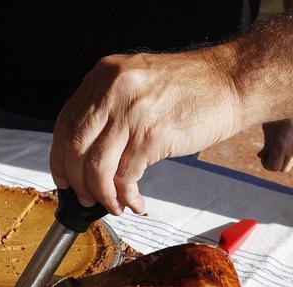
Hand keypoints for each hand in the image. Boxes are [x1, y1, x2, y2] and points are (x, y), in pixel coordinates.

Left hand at [50, 52, 243, 215]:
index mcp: (104, 76)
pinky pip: (126, 177)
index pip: (65, 123)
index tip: (64, 179)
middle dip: (77, 182)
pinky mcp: (153, 135)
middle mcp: (113, 90)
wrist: (233, 82)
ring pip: (97, 167)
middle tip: (86, 198)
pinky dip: (126, 196)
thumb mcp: (137, 83)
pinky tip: (134, 202)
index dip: (59, 158)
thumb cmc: (191, 88)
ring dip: (102, 195)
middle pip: (74, 147)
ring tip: (113, 205)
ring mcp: (132, 112)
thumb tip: (85, 154)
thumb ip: (110, 108)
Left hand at [258, 117, 292, 171]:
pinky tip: (287, 143)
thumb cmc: (275, 112)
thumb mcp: (267, 129)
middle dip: (276, 164)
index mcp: (280, 145)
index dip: (266, 164)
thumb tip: (261, 156)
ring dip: (286, 160)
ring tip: (279, 149)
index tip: (263, 156)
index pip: (274, 167)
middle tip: (270, 154)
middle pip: (285, 169)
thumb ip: (266, 146)